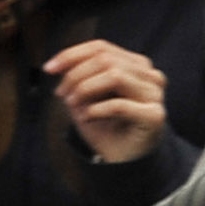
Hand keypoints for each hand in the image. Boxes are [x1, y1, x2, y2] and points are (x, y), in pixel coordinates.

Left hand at [48, 38, 171, 166]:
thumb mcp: (84, 96)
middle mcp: (150, 76)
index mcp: (135, 65)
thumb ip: (77, 76)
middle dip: (75, 75)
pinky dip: (95, 110)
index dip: (71, 54)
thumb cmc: (103, 124)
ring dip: (85, 90)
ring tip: (73, 105)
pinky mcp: (155, 116)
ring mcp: (155, 95)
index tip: (48, 69)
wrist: (122, 158)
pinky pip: (119, 104)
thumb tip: (58, 65)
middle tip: (61, 95)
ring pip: (115, 76)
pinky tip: (86, 119)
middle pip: (106, 60)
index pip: (101, 48)